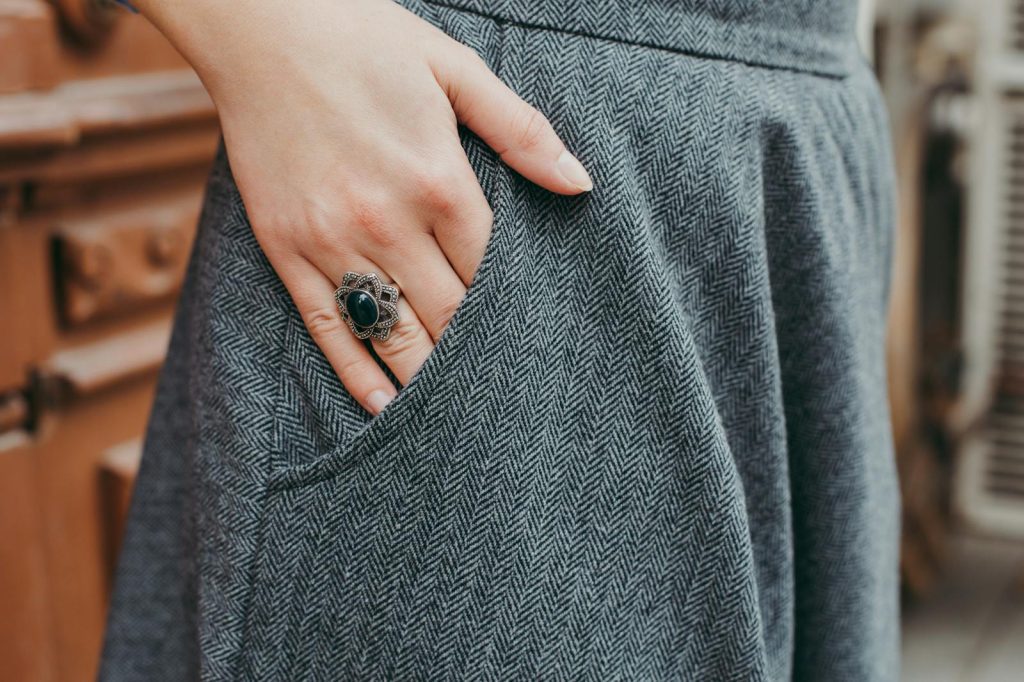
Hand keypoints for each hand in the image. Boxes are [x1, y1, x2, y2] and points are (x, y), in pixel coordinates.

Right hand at [135, 0, 592, 414]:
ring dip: (428, 381)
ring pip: (393, 332)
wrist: (257, 22)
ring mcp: (331, 239)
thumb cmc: (364, 39)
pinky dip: (356, 372)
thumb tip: (580, 184)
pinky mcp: (285, 248)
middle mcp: (387, 221)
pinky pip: (327, 325)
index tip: (539, 355)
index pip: (493, 276)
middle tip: (512, 407)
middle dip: (481, 362)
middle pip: (450, 317)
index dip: (517, 319)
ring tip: (458, 425)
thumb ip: (521, 131)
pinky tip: (383, 407)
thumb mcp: (454, 68)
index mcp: (440, 180)